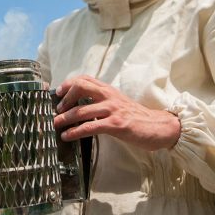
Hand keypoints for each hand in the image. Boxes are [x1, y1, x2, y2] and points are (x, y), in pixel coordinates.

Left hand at [54, 75, 180, 150]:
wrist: (158, 127)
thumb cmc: (136, 117)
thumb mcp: (118, 103)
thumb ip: (102, 100)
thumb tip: (81, 105)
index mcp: (109, 90)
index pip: (85, 78)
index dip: (69, 83)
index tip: (59, 92)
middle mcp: (109, 96)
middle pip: (81, 87)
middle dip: (65, 98)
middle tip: (57, 109)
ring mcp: (112, 109)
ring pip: (82, 110)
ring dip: (65, 118)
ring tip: (55, 124)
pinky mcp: (116, 125)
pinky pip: (90, 127)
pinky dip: (75, 131)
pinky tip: (67, 136)